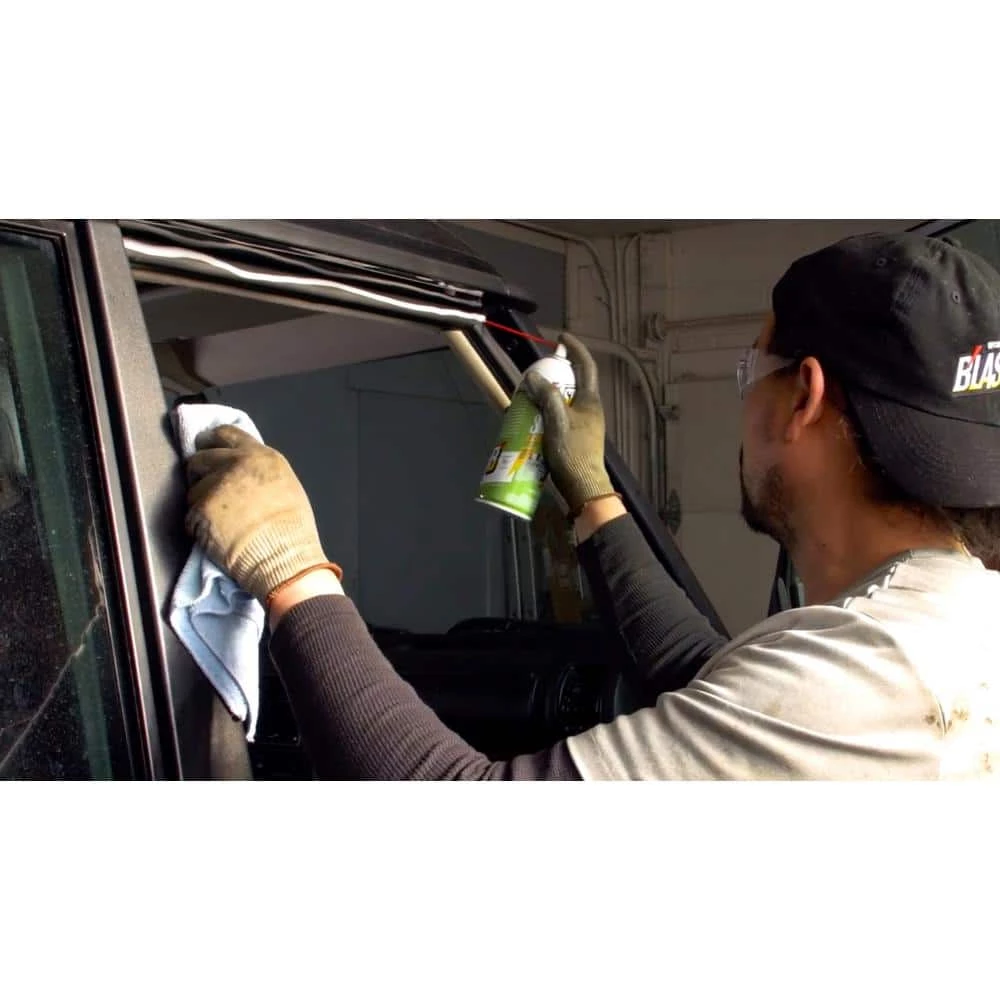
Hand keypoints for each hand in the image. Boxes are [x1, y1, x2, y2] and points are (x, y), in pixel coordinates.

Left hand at [185, 425, 332, 605]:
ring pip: (193, 489)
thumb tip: (240, 471)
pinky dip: (197, 527)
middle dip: (200, 474)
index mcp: (262, 456)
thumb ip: (260, 471)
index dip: (211, 442)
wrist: (285, 560)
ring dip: (200, 504)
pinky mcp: (202, 509)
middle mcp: (238, 464)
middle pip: (200, 458)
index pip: (225, 434)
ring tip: (220, 522)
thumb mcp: (286, 487)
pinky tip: (216, 536)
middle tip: (209, 492)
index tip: (206, 449)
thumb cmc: (293, 533)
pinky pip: (189, 515)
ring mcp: (217, 485)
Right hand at [523, 333, 613, 515]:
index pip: (585, 366)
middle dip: (553, 375)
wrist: (584, 487)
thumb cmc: (573, 453)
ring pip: (563, 401)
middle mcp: (589, 409)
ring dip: (546, 396)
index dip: (575, 348)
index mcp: (590, 401)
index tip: (560, 338)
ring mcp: (584, 425)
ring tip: (528, 397)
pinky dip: (545, 414)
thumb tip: (534, 376)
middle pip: (571, 383)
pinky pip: (559, 418)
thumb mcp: (557, 421)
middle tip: (535, 373)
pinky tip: (531, 421)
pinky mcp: (575, 438)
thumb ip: (547, 396)